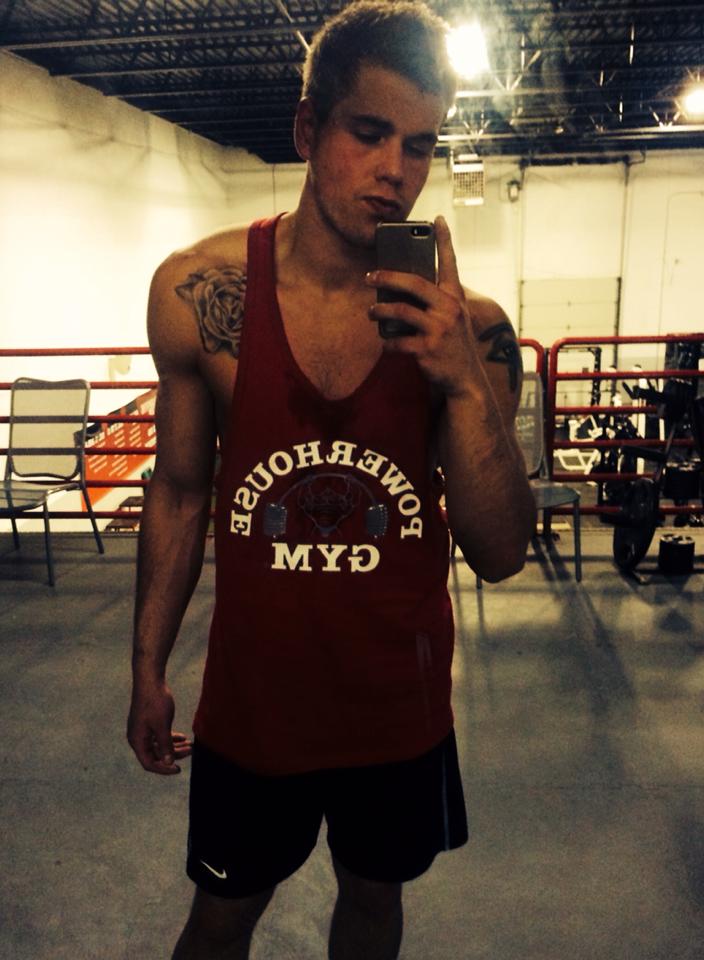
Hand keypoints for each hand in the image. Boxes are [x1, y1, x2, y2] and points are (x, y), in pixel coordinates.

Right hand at [127, 681, 191, 774]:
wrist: (150, 680)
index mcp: (137, 741)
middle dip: (173, 755)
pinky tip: (183, 737)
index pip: (149, 763)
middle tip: (191, 751)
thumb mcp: (162, 726)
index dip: (163, 769)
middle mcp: (137, 737)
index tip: (179, 769)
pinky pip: (159, 736)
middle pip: (155, 754)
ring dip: (174, 746)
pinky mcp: (148, 722)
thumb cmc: (155, 702)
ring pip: (159, 745)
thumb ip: (165, 745)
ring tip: (191, 745)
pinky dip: (170, 737)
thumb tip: (168, 763)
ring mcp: (142, 729)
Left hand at [367, 215, 481, 397]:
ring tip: (371, 311)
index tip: (437, 219)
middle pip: (413, 283)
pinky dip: (388, 342)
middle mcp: (449, 309)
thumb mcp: (453, 319)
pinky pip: (397, 341)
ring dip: (379, 310)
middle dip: (387, 277)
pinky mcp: (427, 349)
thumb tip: (398, 289)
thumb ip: (435, 302)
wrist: (465, 379)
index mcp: (455, 298)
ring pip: (400, 311)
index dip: (444, 240)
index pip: (450, 263)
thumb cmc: (453, 345)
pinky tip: (385, 342)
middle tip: (369, 276)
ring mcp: (439, 329)